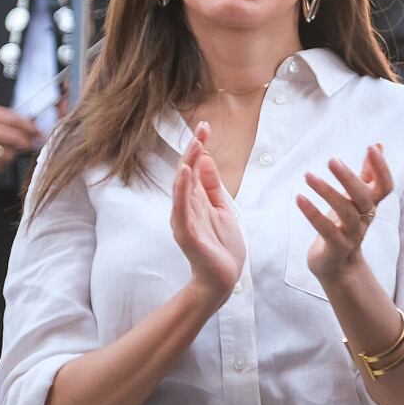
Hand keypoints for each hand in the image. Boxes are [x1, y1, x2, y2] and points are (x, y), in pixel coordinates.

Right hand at [0, 104, 40, 175]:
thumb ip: (12, 118)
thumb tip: (37, 130)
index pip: (12, 121)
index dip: (30, 128)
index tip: (39, 133)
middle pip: (12, 139)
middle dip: (25, 142)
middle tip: (28, 144)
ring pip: (6, 156)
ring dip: (12, 154)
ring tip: (5, 149)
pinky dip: (1, 164)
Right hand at [170, 122, 242, 300]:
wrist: (222, 278)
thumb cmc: (221, 245)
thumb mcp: (222, 209)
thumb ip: (212, 186)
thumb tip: (206, 159)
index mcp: (196, 199)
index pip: (194, 167)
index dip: (199, 146)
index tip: (205, 126)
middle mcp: (186, 206)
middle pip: (186, 172)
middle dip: (193, 149)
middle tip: (202, 127)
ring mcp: (184, 219)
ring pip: (182, 187)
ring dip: (187, 164)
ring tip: (194, 144)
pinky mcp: (186, 233)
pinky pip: (181, 209)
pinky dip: (181, 191)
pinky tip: (184, 175)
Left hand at [297, 145, 395, 284]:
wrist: (339, 267)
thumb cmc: (345, 226)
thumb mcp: (356, 198)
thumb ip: (367, 174)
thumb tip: (379, 146)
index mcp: (370, 205)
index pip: (385, 186)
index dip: (382, 168)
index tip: (372, 147)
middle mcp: (365, 219)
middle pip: (365, 197)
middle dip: (350, 178)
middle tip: (332, 160)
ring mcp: (352, 234)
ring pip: (345, 212)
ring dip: (327, 192)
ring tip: (308, 176)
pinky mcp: (336, 247)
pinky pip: (326, 229)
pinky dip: (312, 213)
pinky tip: (299, 198)